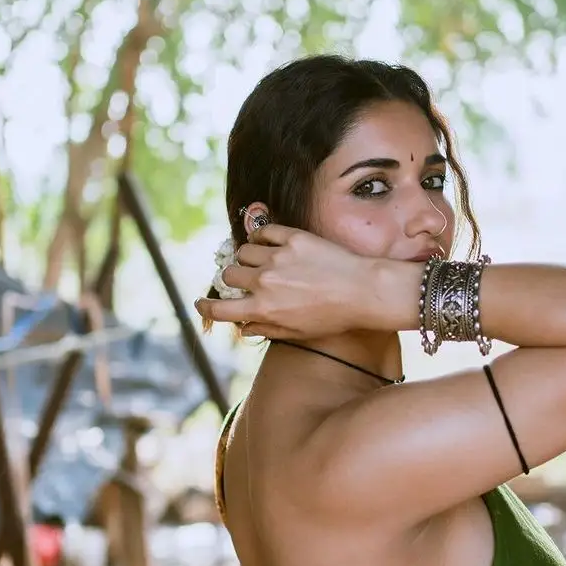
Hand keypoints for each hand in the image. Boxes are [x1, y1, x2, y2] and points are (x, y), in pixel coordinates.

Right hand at [195, 224, 379, 338]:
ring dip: (248, 259)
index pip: (219, 308)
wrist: (363, 291)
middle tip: (246, 281)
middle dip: (233, 280)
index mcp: (263, 308)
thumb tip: (243, 328)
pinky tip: (269, 245)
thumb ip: (266, 329)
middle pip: (228, 275)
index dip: (205, 306)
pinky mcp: (292, 238)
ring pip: (243, 252)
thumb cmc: (333, 317)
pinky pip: (263, 233)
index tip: (201, 302)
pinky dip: (261, 239)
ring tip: (263, 262)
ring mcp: (277, 257)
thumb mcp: (297, 332)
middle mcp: (264, 281)